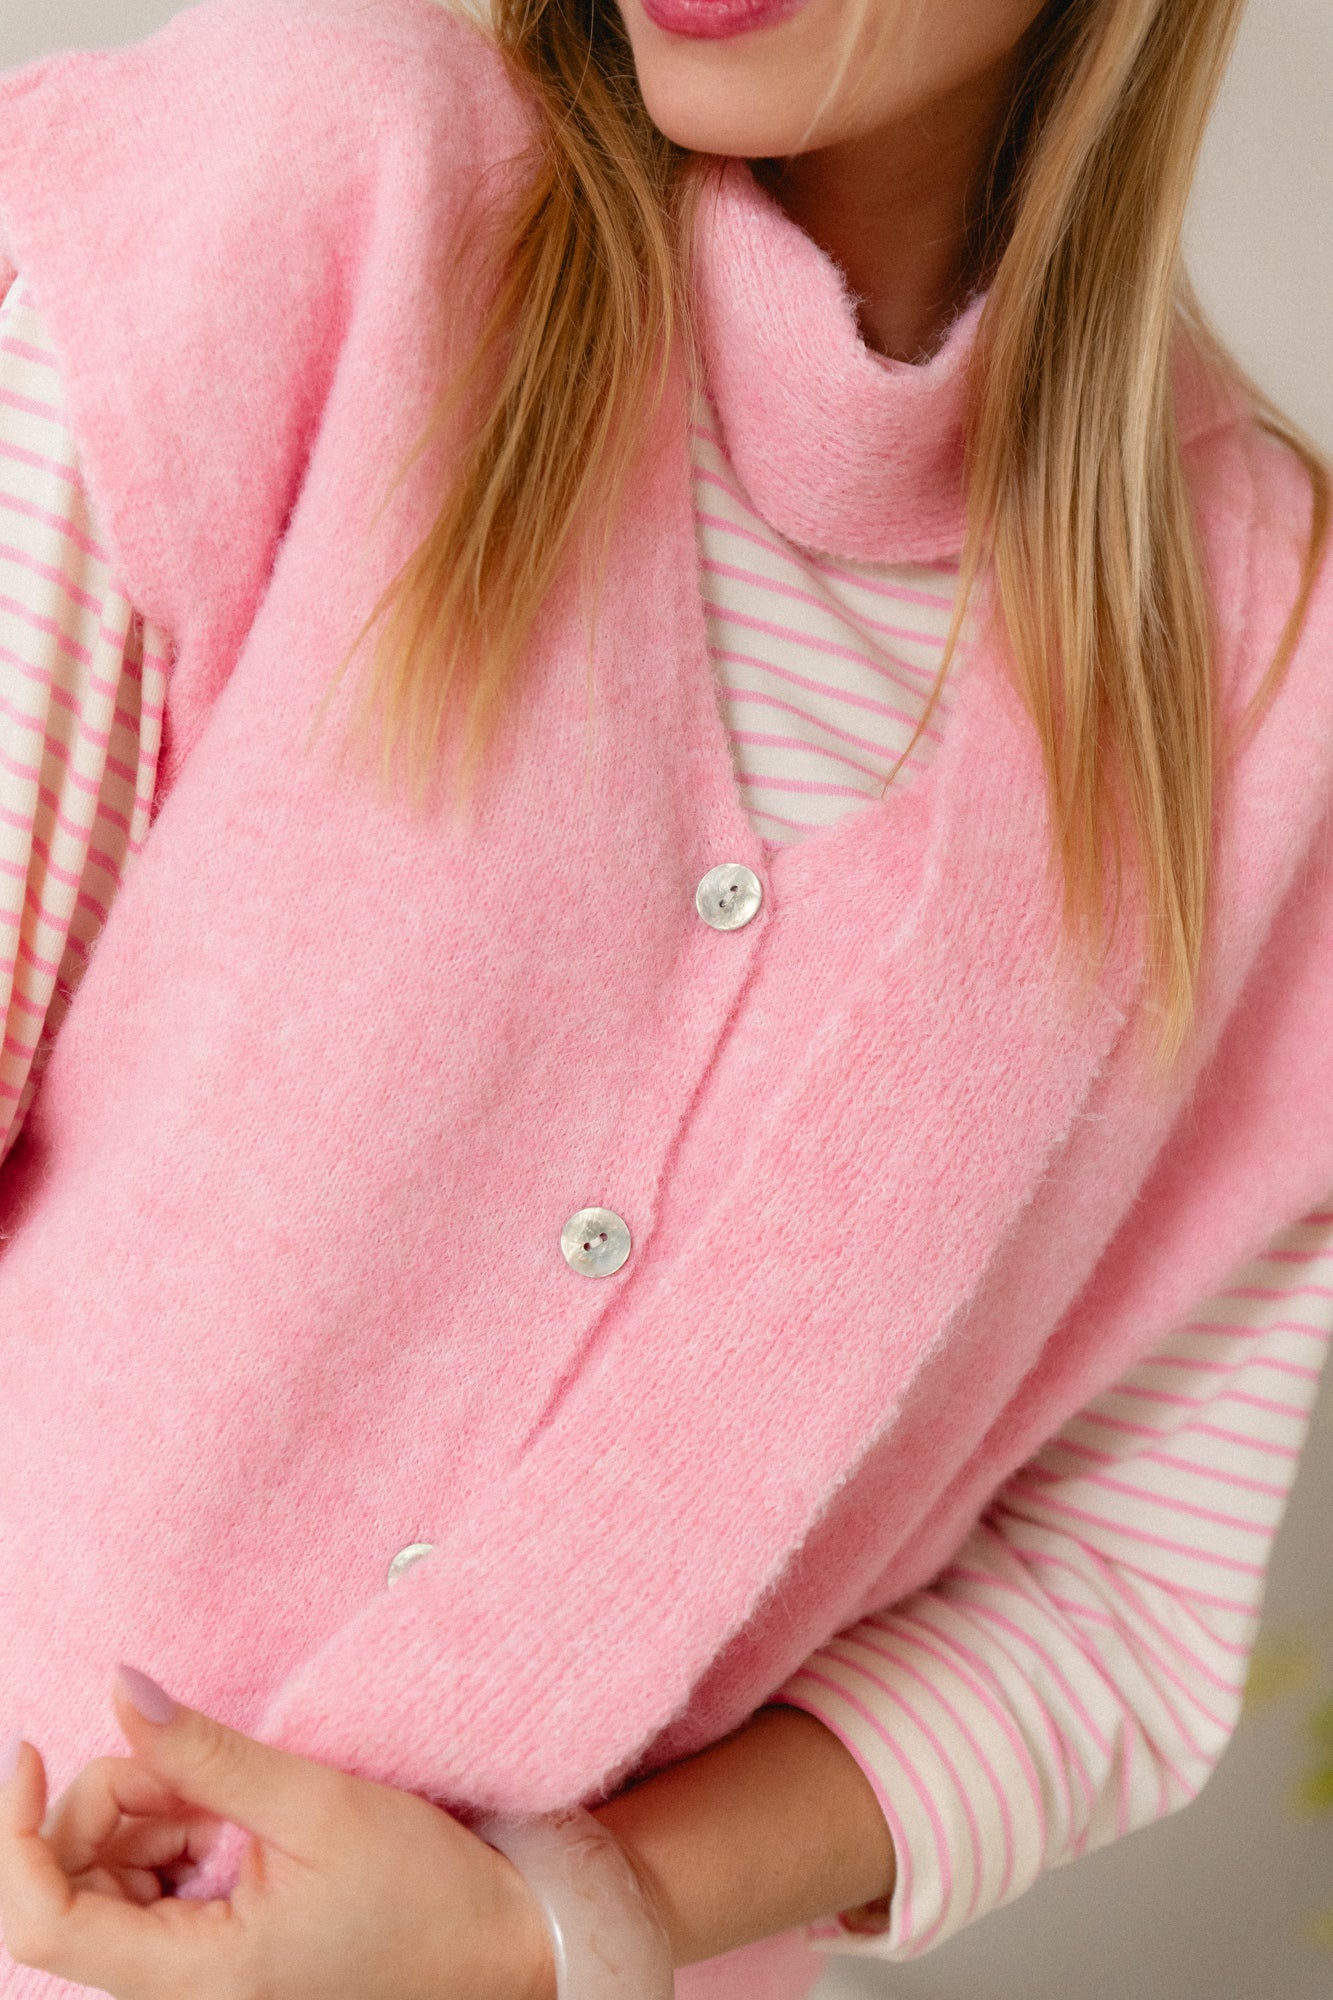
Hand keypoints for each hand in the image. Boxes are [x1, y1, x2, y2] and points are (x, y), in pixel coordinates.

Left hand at [0, 1668, 556, 1999]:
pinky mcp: (208, 1963)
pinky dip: (169, 1839)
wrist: (495, 1949)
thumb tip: (118, 1688)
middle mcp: (179, 1996)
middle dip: (106, 1806)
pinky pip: (144, 1893)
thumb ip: (206, 1753)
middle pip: (68, 1890)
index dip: (13, 1832)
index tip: (31, 1748)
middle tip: (192, 1769)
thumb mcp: (315, 1803)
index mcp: (196, 1978)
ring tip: (232, 1803)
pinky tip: (231, 1826)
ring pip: (103, 1885)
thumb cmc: (423, 1890)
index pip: (42, 1919)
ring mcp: (191, 1983)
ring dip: (145, 1819)